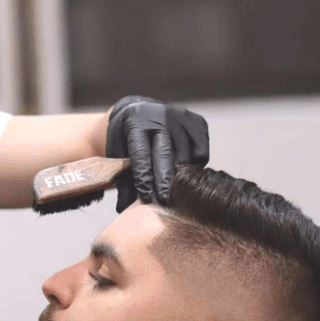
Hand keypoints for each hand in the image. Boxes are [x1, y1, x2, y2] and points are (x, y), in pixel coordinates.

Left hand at [106, 96, 209, 211]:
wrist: (141, 111)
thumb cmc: (127, 138)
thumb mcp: (118, 153)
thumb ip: (123, 179)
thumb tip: (124, 209)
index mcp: (136, 121)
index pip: (141, 152)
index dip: (144, 176)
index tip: (146, 197)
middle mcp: (160, 116)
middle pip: (165, 154)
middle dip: (165, 181)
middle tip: (164, 203)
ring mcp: (181, 117)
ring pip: (185, 156)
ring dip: (180, 178)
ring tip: (173, 192)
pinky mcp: (198, 122)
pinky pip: (200, 154)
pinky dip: (194, 167)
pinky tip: (184, 172)